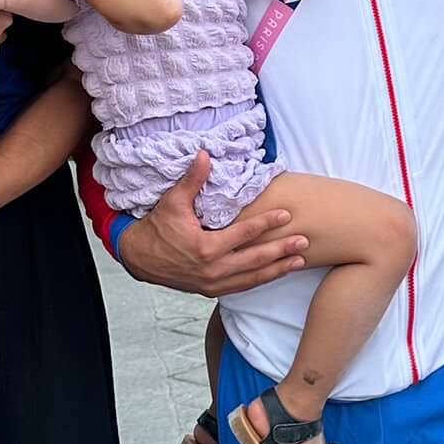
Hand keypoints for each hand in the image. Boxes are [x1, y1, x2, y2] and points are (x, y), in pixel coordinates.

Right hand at [117, 151, 308, 296]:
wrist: (139, 258)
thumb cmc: (157, 228)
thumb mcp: (173, 202)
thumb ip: (192, 179)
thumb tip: (204, 154)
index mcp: (206, 247)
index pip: (244, 234)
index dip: (266, 223)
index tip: (286, 215)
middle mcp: (213, 269)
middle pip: (256, 259)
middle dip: (282, 250)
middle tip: (304, 240)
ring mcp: (213, 283)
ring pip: (253, 277)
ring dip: (278, 269)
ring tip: (300, 260)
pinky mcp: (211, 290)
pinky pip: (242, 286)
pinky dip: (261, 280)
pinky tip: (276, 273)